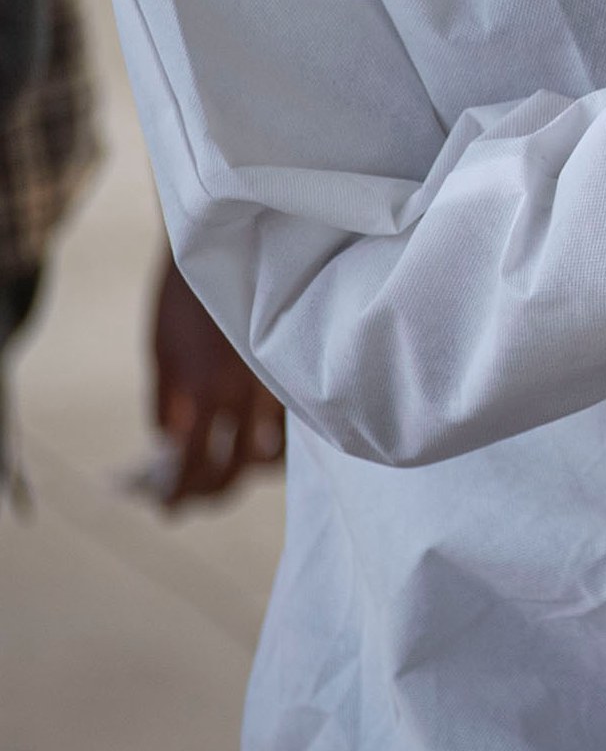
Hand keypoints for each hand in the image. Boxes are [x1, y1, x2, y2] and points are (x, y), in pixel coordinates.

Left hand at [148, 257, 282, 506]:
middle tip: (194, 497)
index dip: (181, 494)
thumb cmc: (191, 293)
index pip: (194, 465)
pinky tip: (258, 439)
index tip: (169, 508)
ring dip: (249, 468)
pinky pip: (292, 425)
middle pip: (239, 468)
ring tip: (227, 468)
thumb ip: (167, 402)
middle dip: (214, 491)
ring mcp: (281, 384)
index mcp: (206, 390)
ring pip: (274, 451)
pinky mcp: (299, 374)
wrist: (239, 243)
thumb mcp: (162, 349)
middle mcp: (249, 394)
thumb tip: (168, 444)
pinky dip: (274, 440)